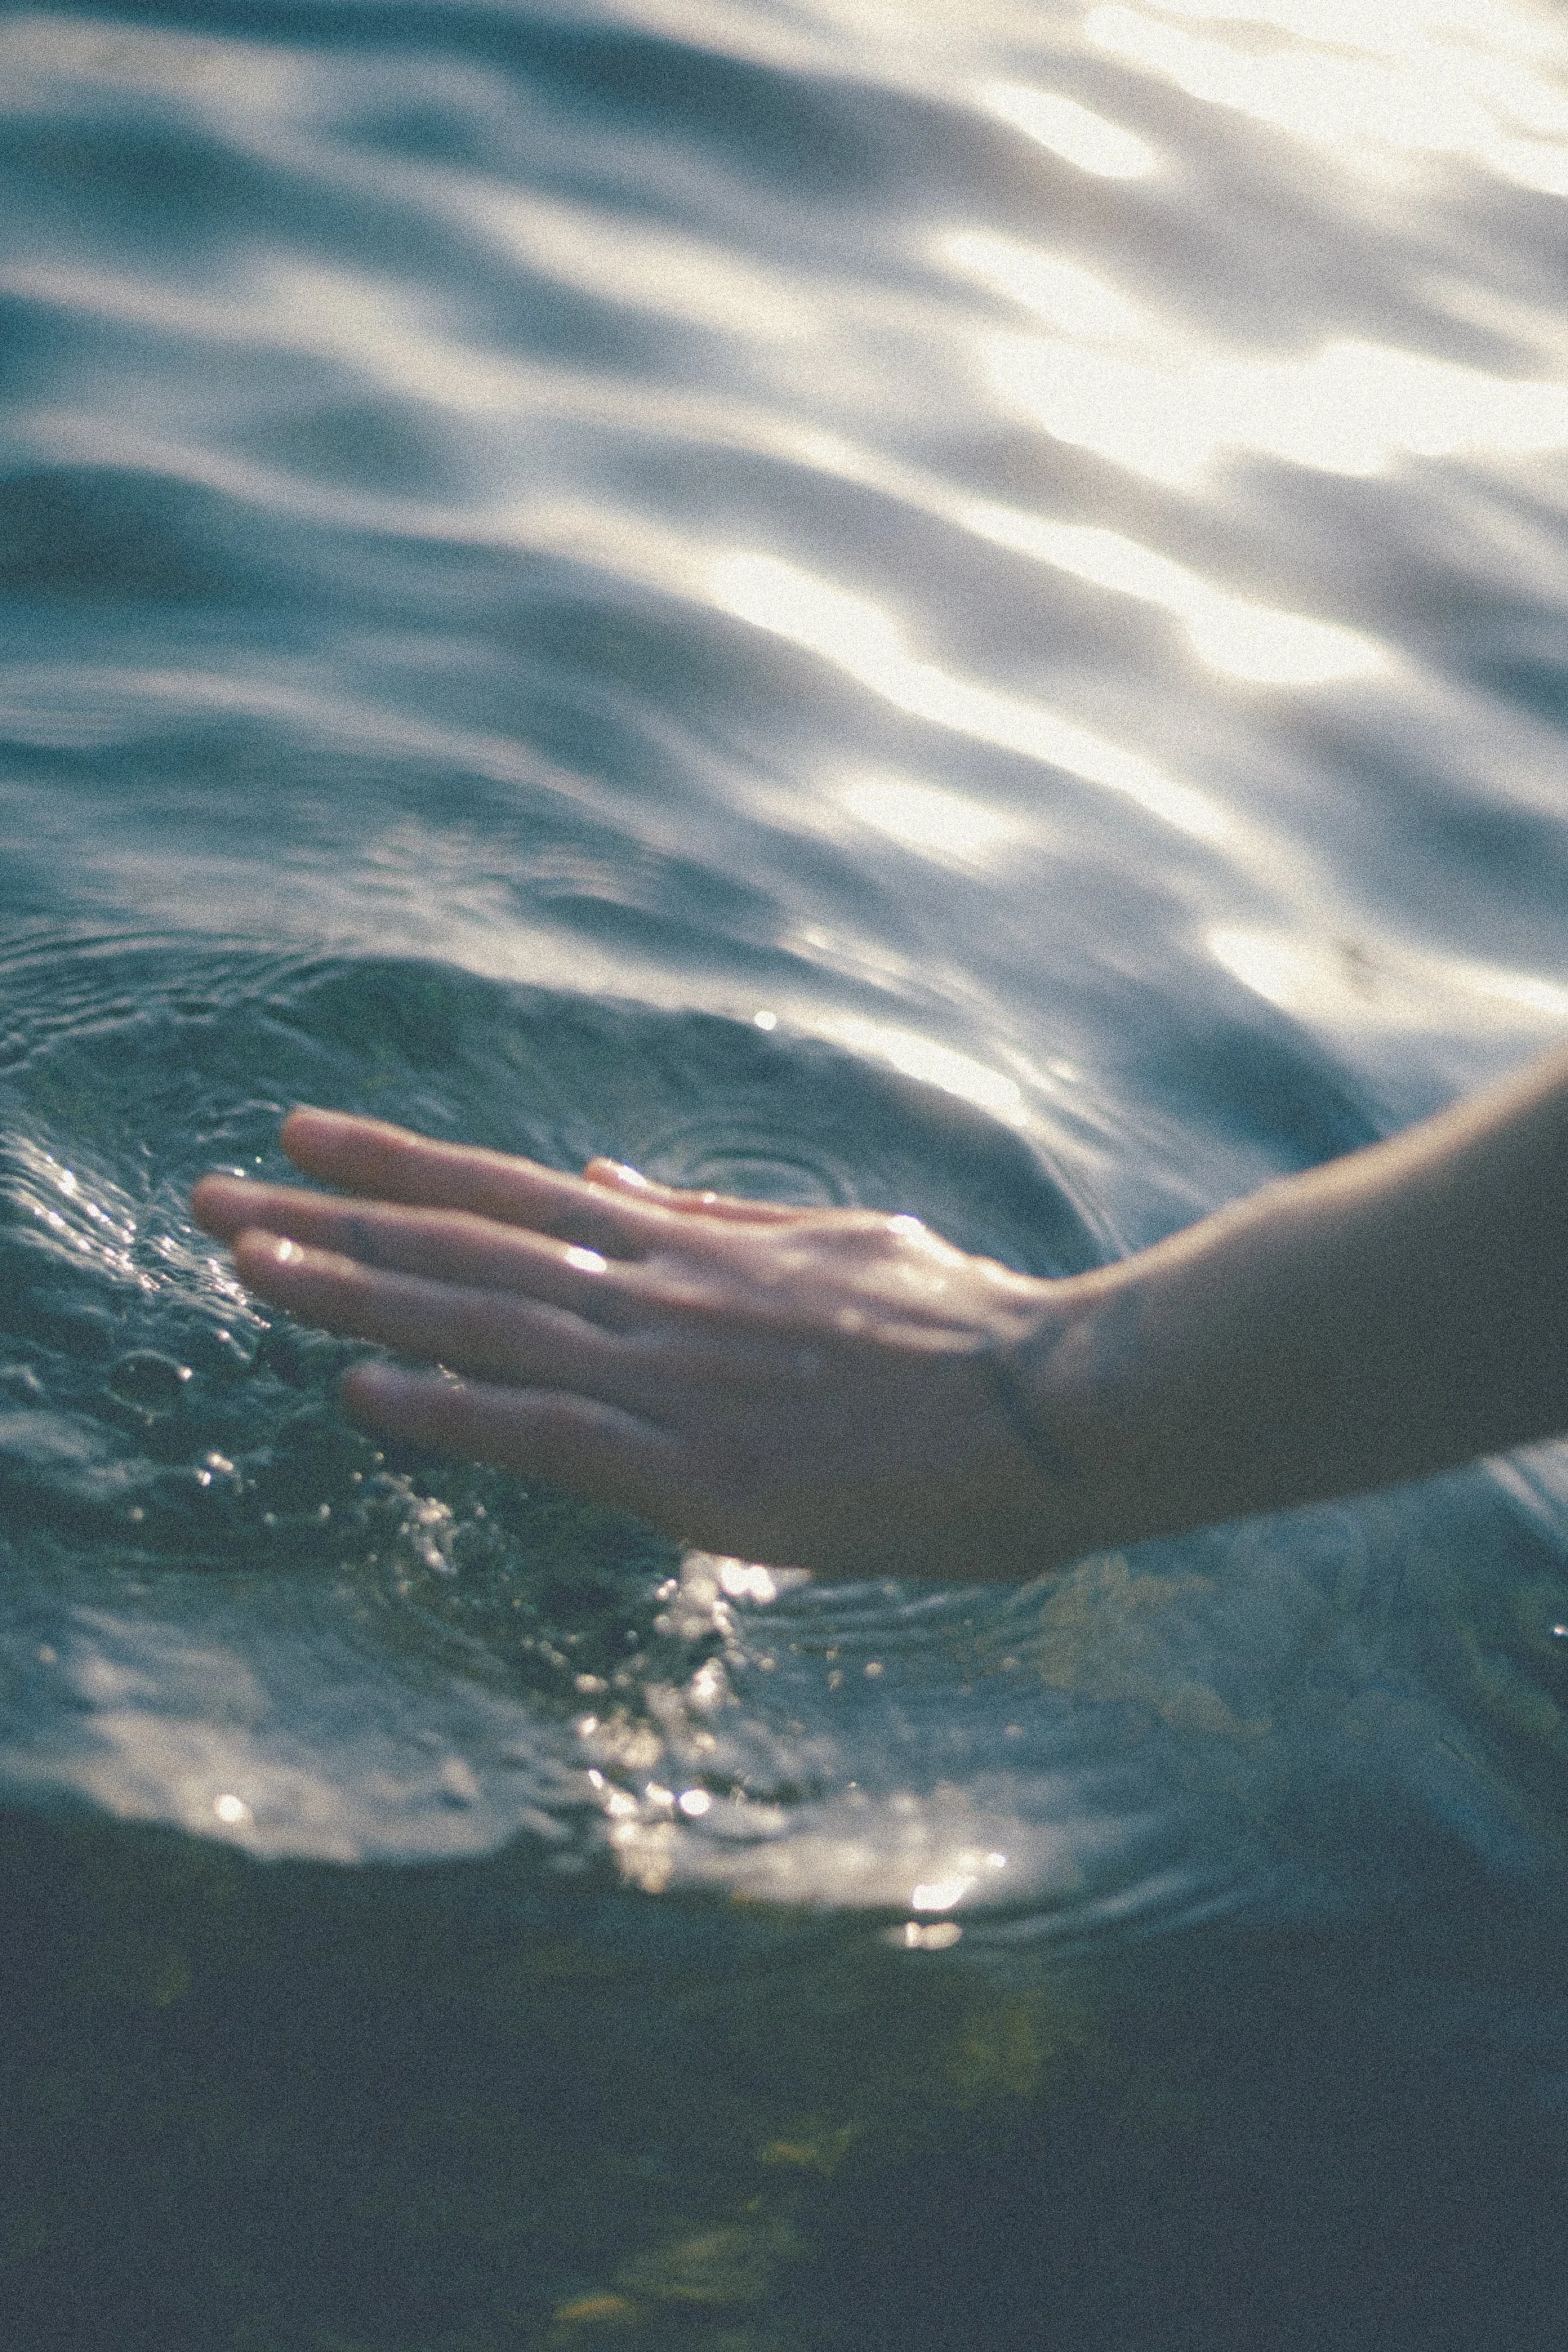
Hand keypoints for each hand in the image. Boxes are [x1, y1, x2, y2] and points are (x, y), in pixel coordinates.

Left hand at [191, 1108, 1081, 1581]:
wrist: (1055, 1405)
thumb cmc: (963, 1332)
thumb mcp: (831, 1242)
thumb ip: (707, 1217)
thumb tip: (602, 1178)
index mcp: (696, 1250)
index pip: (517, 1194)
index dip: (401, 1168)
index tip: (305, 1138)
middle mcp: (664, 1296)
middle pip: (469, 1249)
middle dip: (331, 1222)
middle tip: (212, 1194)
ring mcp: (676, 1379)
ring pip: (485, 1324)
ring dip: (354, 1292)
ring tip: (239, 1262)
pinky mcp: (701, 1471)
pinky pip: (550, 1433)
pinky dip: (449, 1409)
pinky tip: (360, 1391)